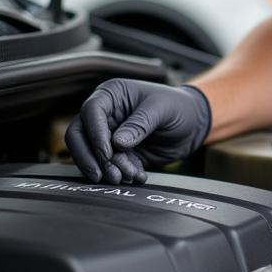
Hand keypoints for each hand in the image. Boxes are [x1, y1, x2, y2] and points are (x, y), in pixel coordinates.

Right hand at [64, 79, 211, 183]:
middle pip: (79, 135)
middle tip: (107, 174)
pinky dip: (121, 174)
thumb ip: (140, 123)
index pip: (91, 111)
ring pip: (92, 155)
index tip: (107, 153)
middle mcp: (106, 114)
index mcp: (113, 94)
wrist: (193, 124)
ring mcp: (109, 135)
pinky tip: (138, 176)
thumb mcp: (162, 109)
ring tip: (127, 177)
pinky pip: (109, 167)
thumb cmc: (178, 106)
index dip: (95, 133)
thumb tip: (117, 143)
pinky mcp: (117, 153)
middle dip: (91, 157)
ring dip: (107, 169)